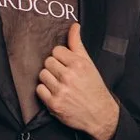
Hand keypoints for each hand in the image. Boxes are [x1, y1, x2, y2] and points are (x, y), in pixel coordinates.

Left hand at [36, 22, 119, 139]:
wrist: (100, 114)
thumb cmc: (94, 87)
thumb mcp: (89, 64)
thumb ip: (78, 44)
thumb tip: (74, 25)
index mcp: (78, 64)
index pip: (56, 51)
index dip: (61, 58)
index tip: (67, 65)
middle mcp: (69, 76)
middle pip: (47, 62)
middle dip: (54, 68)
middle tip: (64, 76)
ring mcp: (60, 90)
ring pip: (42, 75)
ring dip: (49, 79)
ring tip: (59, 84)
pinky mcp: (54, 104)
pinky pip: (39, 90)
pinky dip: (45, 92)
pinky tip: (55, 93)